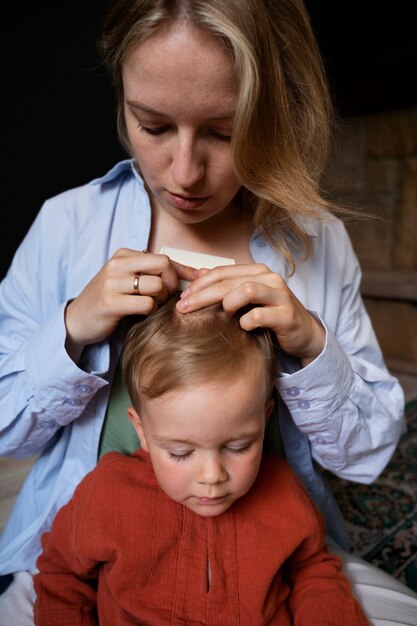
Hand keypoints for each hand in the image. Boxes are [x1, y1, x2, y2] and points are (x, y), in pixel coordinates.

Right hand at [65, 248, 197, 357]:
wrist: (77, 320)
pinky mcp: (111, 303)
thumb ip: (155, 274)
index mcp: (123, 255)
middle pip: (163, 265)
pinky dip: (150, 311)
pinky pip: (146, 304)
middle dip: (172, 284)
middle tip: (166, 298)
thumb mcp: (130, 280)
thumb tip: (196, 274)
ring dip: (161, 300)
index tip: (196, 282)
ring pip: (157, 286)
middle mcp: (117, 265)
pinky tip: (142, 314)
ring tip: (152, 306)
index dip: (183, 272)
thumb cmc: (110, 300)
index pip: (164, 258)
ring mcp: (112, 283)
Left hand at [176, 264, 324, 365]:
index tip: (182, 298)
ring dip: (228, 303)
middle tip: (183, 308)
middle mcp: (270, 278)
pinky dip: (246, 322)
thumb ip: (226, 285)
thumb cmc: (271, 315)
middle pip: (228, 282)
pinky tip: (243, 328)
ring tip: (222, 314)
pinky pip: (259, 316)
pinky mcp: (286, 315)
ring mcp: (280, 295)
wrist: (303, 333)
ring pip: (246, 290)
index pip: (221, 272)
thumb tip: (199, 273)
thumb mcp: (248, 299)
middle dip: (202, 295)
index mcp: (257, 271)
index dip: (199, 284)